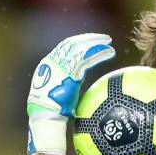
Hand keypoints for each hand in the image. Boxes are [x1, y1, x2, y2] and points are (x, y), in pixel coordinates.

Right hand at [27, 33, 114, 154]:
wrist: (45, 116)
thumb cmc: (52, 110)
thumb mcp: (59, 93)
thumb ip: (68, 85)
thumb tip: (79, 87)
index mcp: (48, 64)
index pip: (64, 48)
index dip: (78, 42)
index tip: (89, 41)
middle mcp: (53, 61)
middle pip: (73, 44)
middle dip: (89, 39)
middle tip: (103, 38)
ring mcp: (61, 66)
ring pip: (82, 49)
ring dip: (97, 43)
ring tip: (109, 42)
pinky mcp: (70, 73)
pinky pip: (88, 59)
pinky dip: (100, 54)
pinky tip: (110, 52)